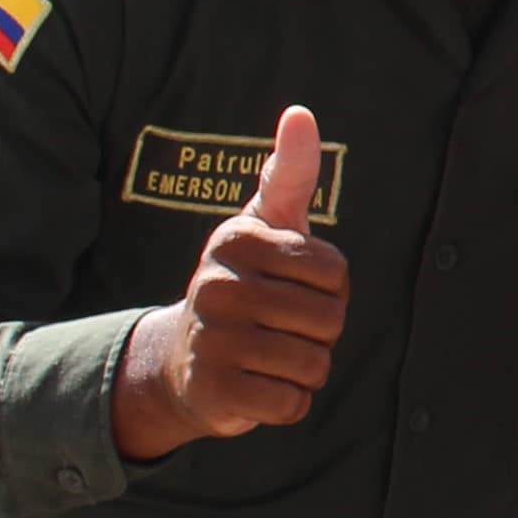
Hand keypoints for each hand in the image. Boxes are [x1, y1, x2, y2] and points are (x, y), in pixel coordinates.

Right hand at [108, 107, 345, 457]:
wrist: (182, 360)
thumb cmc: (244, 283)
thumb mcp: (266, 225)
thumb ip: (290, 173)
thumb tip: (300, 113)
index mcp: (236, 240)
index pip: (336, 271)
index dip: (330, 288)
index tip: (293, 287)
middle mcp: (216, 284)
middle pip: (329, 320)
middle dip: (320, 332)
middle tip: (281, 328)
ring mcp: (210, 339)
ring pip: (314, 365)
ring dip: (306, 369)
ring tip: (270, 355)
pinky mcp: (212, 391)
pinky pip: (291, 404)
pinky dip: (287, 403)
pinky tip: (258, 387)